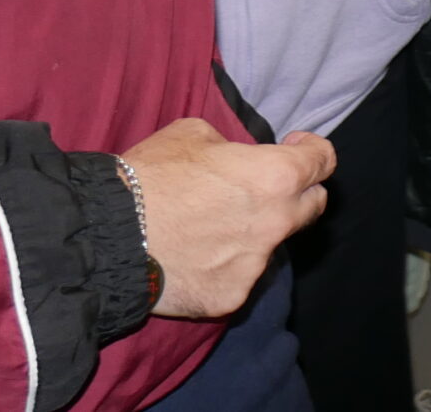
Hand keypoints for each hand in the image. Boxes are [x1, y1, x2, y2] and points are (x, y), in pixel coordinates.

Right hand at [123, 118, 334, 318]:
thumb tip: (241, 160)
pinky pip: (238, 276)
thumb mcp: (195, 134)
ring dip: (252, 231)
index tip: (296, 148)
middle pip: (312, 208)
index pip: (323, 163)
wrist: (107, 236)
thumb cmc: (151, 176)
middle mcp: (275, 224)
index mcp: (275, 177)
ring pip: (269, 244)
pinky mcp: (230, 297)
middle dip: (298, 192)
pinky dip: (224, 264)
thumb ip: (234, 148)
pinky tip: (192, 255)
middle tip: (266, 187)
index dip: (314, 151)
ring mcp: (254, 266)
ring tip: (207, 225)